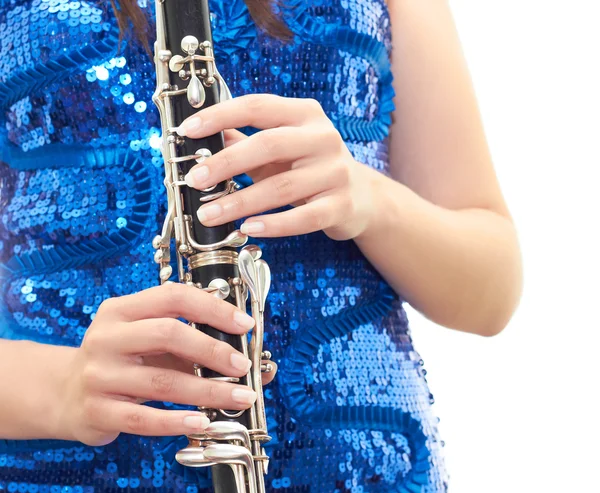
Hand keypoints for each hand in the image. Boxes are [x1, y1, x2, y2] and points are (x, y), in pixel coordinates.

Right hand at [57, 283, 276, 445]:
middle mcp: (107, 337)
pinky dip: (176, 421)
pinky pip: (144, 418)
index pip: (173, 297)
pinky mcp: (97, 410)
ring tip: (239, 397)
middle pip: (168, 334)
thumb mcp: (148, 341)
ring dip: (207, 391)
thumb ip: (194, 345)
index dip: (213, 308)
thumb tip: (254, 363)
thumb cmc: (122, 361)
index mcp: (121, 309)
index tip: (244, 325)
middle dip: (213, 350)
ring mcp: (99, 375)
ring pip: (162, 381)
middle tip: (242, 366)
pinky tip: (201, 421)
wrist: (66, 393)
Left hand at [178, 94, 378, 240]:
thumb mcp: (279, 149)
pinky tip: (249, 229)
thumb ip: (243, 141)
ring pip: (282, 187)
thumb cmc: (309, 168)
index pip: (257, 106)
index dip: (219, 116)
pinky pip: (304, 218)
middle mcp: (323, 138)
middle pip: (268, 144)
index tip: (187, 131)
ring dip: (241, 202)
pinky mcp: (341, 205)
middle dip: (226, 163)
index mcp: (304, 114)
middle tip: (194, 180)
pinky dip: (275, 225)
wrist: (361, 196)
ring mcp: (335, 172)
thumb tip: (198, 142)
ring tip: (210, 214)